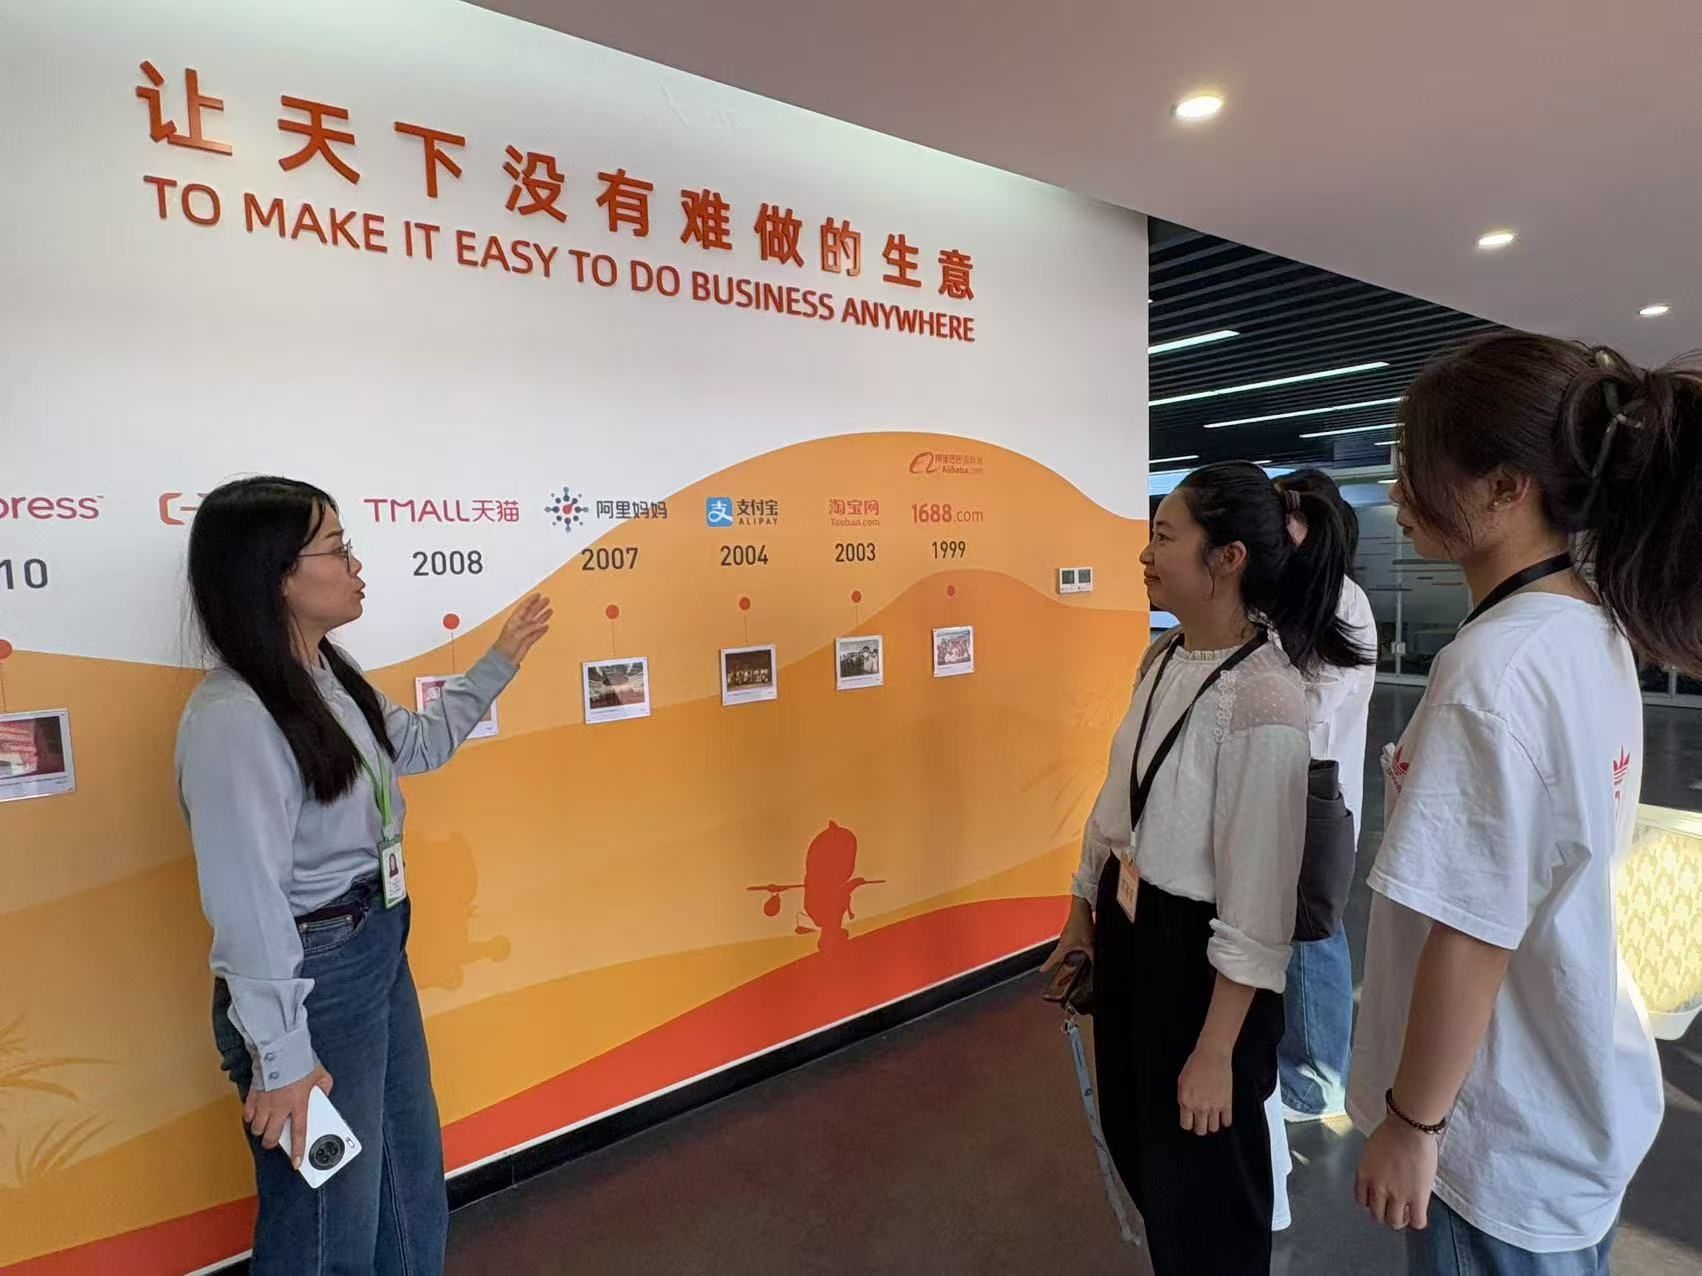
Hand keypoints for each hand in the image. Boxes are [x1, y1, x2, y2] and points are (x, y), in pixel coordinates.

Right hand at [245, 1065, 333, 1169]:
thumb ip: (324, 1087)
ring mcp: (264, 1103)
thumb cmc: (301, 1060)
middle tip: (273, 1139)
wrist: (280, 1047)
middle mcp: (279, 1107)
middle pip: (271, 1136)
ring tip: (264, 1126)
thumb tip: (323, 1095)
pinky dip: (250, 1117)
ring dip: (260, 1130)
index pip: (299, 1133)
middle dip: (271, 1142)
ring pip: (257, 1128)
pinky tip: (255, 1114)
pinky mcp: (252, 1095)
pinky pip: (247, 1114)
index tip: (296, 1163)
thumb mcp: (321, 1073)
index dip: (298, 1150)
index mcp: (298, 1104)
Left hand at [492, 593, 552, 665]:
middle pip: (531, 613)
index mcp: (514, 621)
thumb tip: (541, 624)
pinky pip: (536, 634)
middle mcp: (520, 626)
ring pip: (535, 622)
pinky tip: (546, 626)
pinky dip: (541, 630)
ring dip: (542, 616)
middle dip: (539, 606)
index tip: (538, 595)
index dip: (531, 601)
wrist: (503, 660)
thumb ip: (529, 628)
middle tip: (546, 600)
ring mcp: (524, 633)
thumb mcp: (517, 635)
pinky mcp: (528, 642)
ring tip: (549, 610)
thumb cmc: (504, 647)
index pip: (524, 608)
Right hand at [1041, 899, 1093, 972]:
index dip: (1047, 965)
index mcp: (1063, 946)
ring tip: (1076, 956)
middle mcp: (1062, 940)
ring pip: (1065, 947)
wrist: (1081, 907)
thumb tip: (1097, 963)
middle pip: (1059, 954)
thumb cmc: (1081, 923)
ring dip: (1068, 952)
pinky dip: (1073, 945)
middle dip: (1060, 961)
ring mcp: (1066, 934)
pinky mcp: (1071, 929)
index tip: (1042, 970)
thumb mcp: (1089, 944)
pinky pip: (1070, 940)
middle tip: (1060, 967)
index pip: (1053, 958)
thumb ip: (1092, 955)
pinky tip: (1082, 944)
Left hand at [1177, 1046, 1231, 1134]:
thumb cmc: (1195, 1064)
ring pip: (1214, 1129)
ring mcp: (1214, 1106)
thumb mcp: (1181, 1081)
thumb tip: (1186, 1110)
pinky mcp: (1227, 1103)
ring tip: (1212, 1115)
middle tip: (1201, 1118)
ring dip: (1212, 1123)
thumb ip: (1183, 1098)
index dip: (1188, 1123)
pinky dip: (1225, 1120)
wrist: (1212, 1055)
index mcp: (1186, 1101)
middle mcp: (1200, 1107)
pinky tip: (1222, 1113)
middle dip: (1200, 1126)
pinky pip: (1227, 1122)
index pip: (1186, 1125)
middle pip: (1200, 1130)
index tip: (1191, 1119)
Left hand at [1355, 1115, 1438, 1229]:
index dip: (1372, 1202)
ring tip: (1407, 1212)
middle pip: (1377, 1215)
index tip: (1380, 1199)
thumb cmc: (1391, 1132)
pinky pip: (1417, 1222)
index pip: (1361, 1201)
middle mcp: (1377, 1188)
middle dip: (1385, 1213)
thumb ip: (1373, 1168)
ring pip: (1394, 1222)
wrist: (1408, 1127)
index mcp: (1364, 1175)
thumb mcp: (1372, 1151)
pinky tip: (1419, 1213)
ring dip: (1400, 1220)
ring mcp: (1397, 1195)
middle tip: (1394, 1207)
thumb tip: (1382, 1175)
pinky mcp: (1417, 1197)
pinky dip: (1417, 1221)